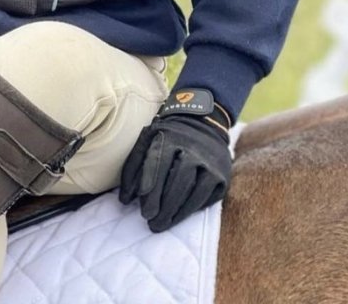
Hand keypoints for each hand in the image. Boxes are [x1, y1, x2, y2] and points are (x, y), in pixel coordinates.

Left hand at [118, 88, 230, 232]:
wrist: (204, 123)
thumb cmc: (168, 136)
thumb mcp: (147, 139)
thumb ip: (134, 165)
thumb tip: (125, 199)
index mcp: (171, 137)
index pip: (160, 165)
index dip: (152, 190)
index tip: (144, 212)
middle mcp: (193, 149)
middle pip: (178, 181)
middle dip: (164, 206)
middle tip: (152, 223)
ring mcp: (211, 162)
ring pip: (195, 191)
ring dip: (178, 213)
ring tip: (163, 224)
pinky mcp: (222, 175)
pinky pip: (208, 196)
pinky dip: (193, 209)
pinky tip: (180, 217)